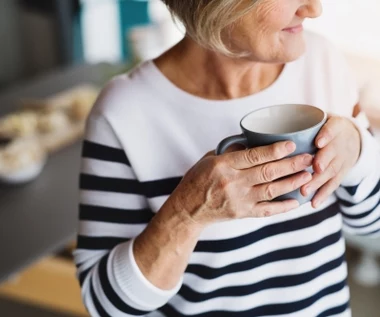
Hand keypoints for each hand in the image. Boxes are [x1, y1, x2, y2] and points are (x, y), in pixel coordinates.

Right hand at [169, 141, 312, 226]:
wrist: (188, 208)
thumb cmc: (198, 179)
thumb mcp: (209, 159)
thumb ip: (231, 152)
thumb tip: (253, 143)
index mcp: (223, 165)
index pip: (253, 156)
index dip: (275, 150)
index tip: (292, 144)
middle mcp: (232, 182)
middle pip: (267, 172)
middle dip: (291, 164)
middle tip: (309, 158)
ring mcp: (238, 200)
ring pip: (271, 190)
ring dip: (292, 182)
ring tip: (307, 175)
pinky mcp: (242, 213)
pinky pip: (267, 210)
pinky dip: (283, 207)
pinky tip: (296, 202)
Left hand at [301, 115, 360, 207]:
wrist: (350, 138)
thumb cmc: (323, 128)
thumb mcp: (318, 119)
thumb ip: (298, 121)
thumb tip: (263, 127)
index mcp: (335, 126)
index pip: (332, 129)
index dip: (326, 135)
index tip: (318, 142)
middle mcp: (340, 143)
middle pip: (332, 153)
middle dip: (322, 161)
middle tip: (313, 169)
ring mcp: (342, 160)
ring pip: (331, 171)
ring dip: (318, 182)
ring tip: (305, 190)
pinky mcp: (340, 174)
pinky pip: (332, 185)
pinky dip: (323, 195)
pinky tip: (313, 203)